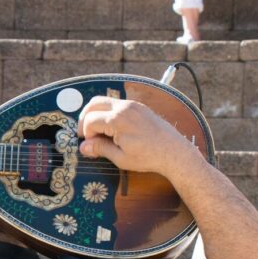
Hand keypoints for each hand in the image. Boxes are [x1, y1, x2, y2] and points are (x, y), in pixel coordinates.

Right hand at [76, 96, 191, 174]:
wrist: (174, 152)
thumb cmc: (149, 157)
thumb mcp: (121, 158)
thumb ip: (100, 148)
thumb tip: (83, 147)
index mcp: (117, 120)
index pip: (90, 120)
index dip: (86, 133)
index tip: (89, 144)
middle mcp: (124, 107)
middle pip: (94, 103)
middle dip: (86, 118)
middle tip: (86, 134)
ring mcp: (132, 105)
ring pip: (105, 101)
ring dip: (97, 114)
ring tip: (99, 131)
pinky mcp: (139, 106)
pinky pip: (117, 104)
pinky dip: (109, 112)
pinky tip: (112, 128)